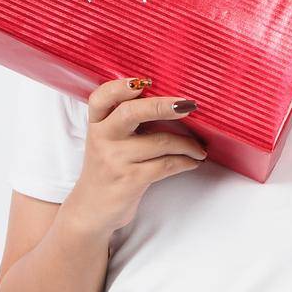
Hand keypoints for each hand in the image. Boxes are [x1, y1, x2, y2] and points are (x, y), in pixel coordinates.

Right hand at [58, 77, 206, 239]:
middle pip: (132, 112)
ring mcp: (115, 160)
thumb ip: (126, 120)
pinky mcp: (129, 181)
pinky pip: (166, 165)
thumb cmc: (108, 168)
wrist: (91, 210)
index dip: (120, 86)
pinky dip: (186, 162)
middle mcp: (102, 138)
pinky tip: (193, 161)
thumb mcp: (107, 140)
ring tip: (199, 148)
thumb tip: (172, 101)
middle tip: (189, 104)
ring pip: (160, 141)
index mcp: (97, 123)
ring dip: (188, 144)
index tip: (144, 80)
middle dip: (164, 105)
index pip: (101, 97)